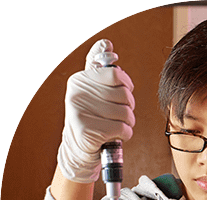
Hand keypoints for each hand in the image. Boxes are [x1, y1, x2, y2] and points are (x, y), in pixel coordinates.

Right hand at [57, 39, 134, 182]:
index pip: (116, 75)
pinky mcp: (89, 131)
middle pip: (124, 95)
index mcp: (80, 80)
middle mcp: (78, 93)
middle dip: (129, 107)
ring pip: (126, 113)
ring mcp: (82, 112)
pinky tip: (116, 135)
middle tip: (121, 114)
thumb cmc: (92, 117)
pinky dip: (125, 134)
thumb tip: (107, 44)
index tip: (124, 92)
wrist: (78, 147)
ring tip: (118, 125)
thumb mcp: (92, 90)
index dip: (127, 85)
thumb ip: (99, 68)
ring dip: (128, 122)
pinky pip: (123, 128)